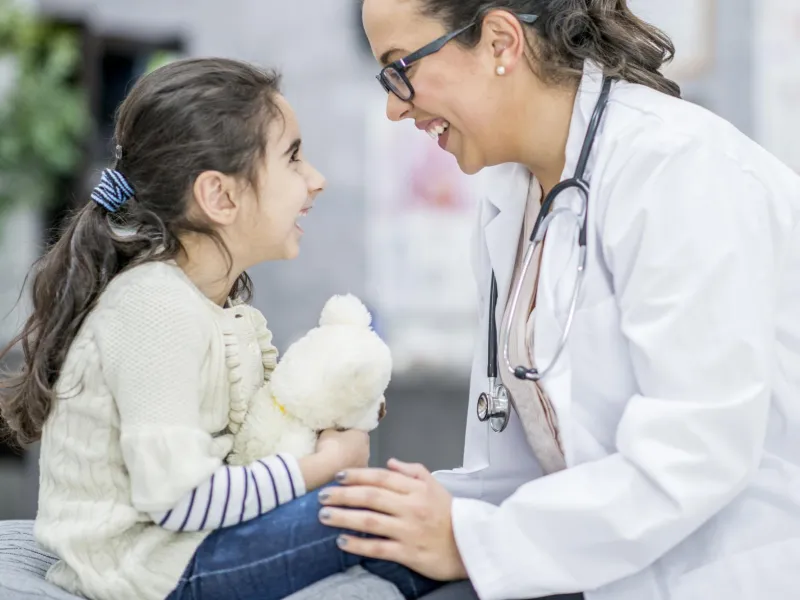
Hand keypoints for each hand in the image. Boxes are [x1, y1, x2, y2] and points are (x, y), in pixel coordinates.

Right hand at [316, 428, 369, 470]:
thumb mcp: (328, 432)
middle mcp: (367, 449)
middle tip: (337, 445)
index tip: (339, 434)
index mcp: (362, 435)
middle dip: (350, 445)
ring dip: (349, 458)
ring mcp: (364, 463)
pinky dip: (346, 467)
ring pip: (356, 458)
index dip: (348, 432)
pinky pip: (352, 468)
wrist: (327, 467)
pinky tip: (336, 467)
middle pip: (359, 445)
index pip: (357, 431)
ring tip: (335, 458)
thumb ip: (333, 430)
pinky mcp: (358, 475)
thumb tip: (333, 432)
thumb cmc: (330, 445)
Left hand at [318, 459, 467, 581]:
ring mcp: (408, 530)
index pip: (381, 477)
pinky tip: (341, 542)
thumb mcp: (435, 485)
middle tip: (321, 495)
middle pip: (371, 497)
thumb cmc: (449, 514)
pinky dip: (358, 545)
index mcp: (416, 489)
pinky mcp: (408, 553)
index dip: (357, 475)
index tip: (338, 476)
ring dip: (344, 517)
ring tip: (324, 515)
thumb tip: (389, 461)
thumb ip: (412, 471)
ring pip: (370, 521)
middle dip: (343, 495)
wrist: (470, 545)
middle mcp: (411, 507)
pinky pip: (378, 548)